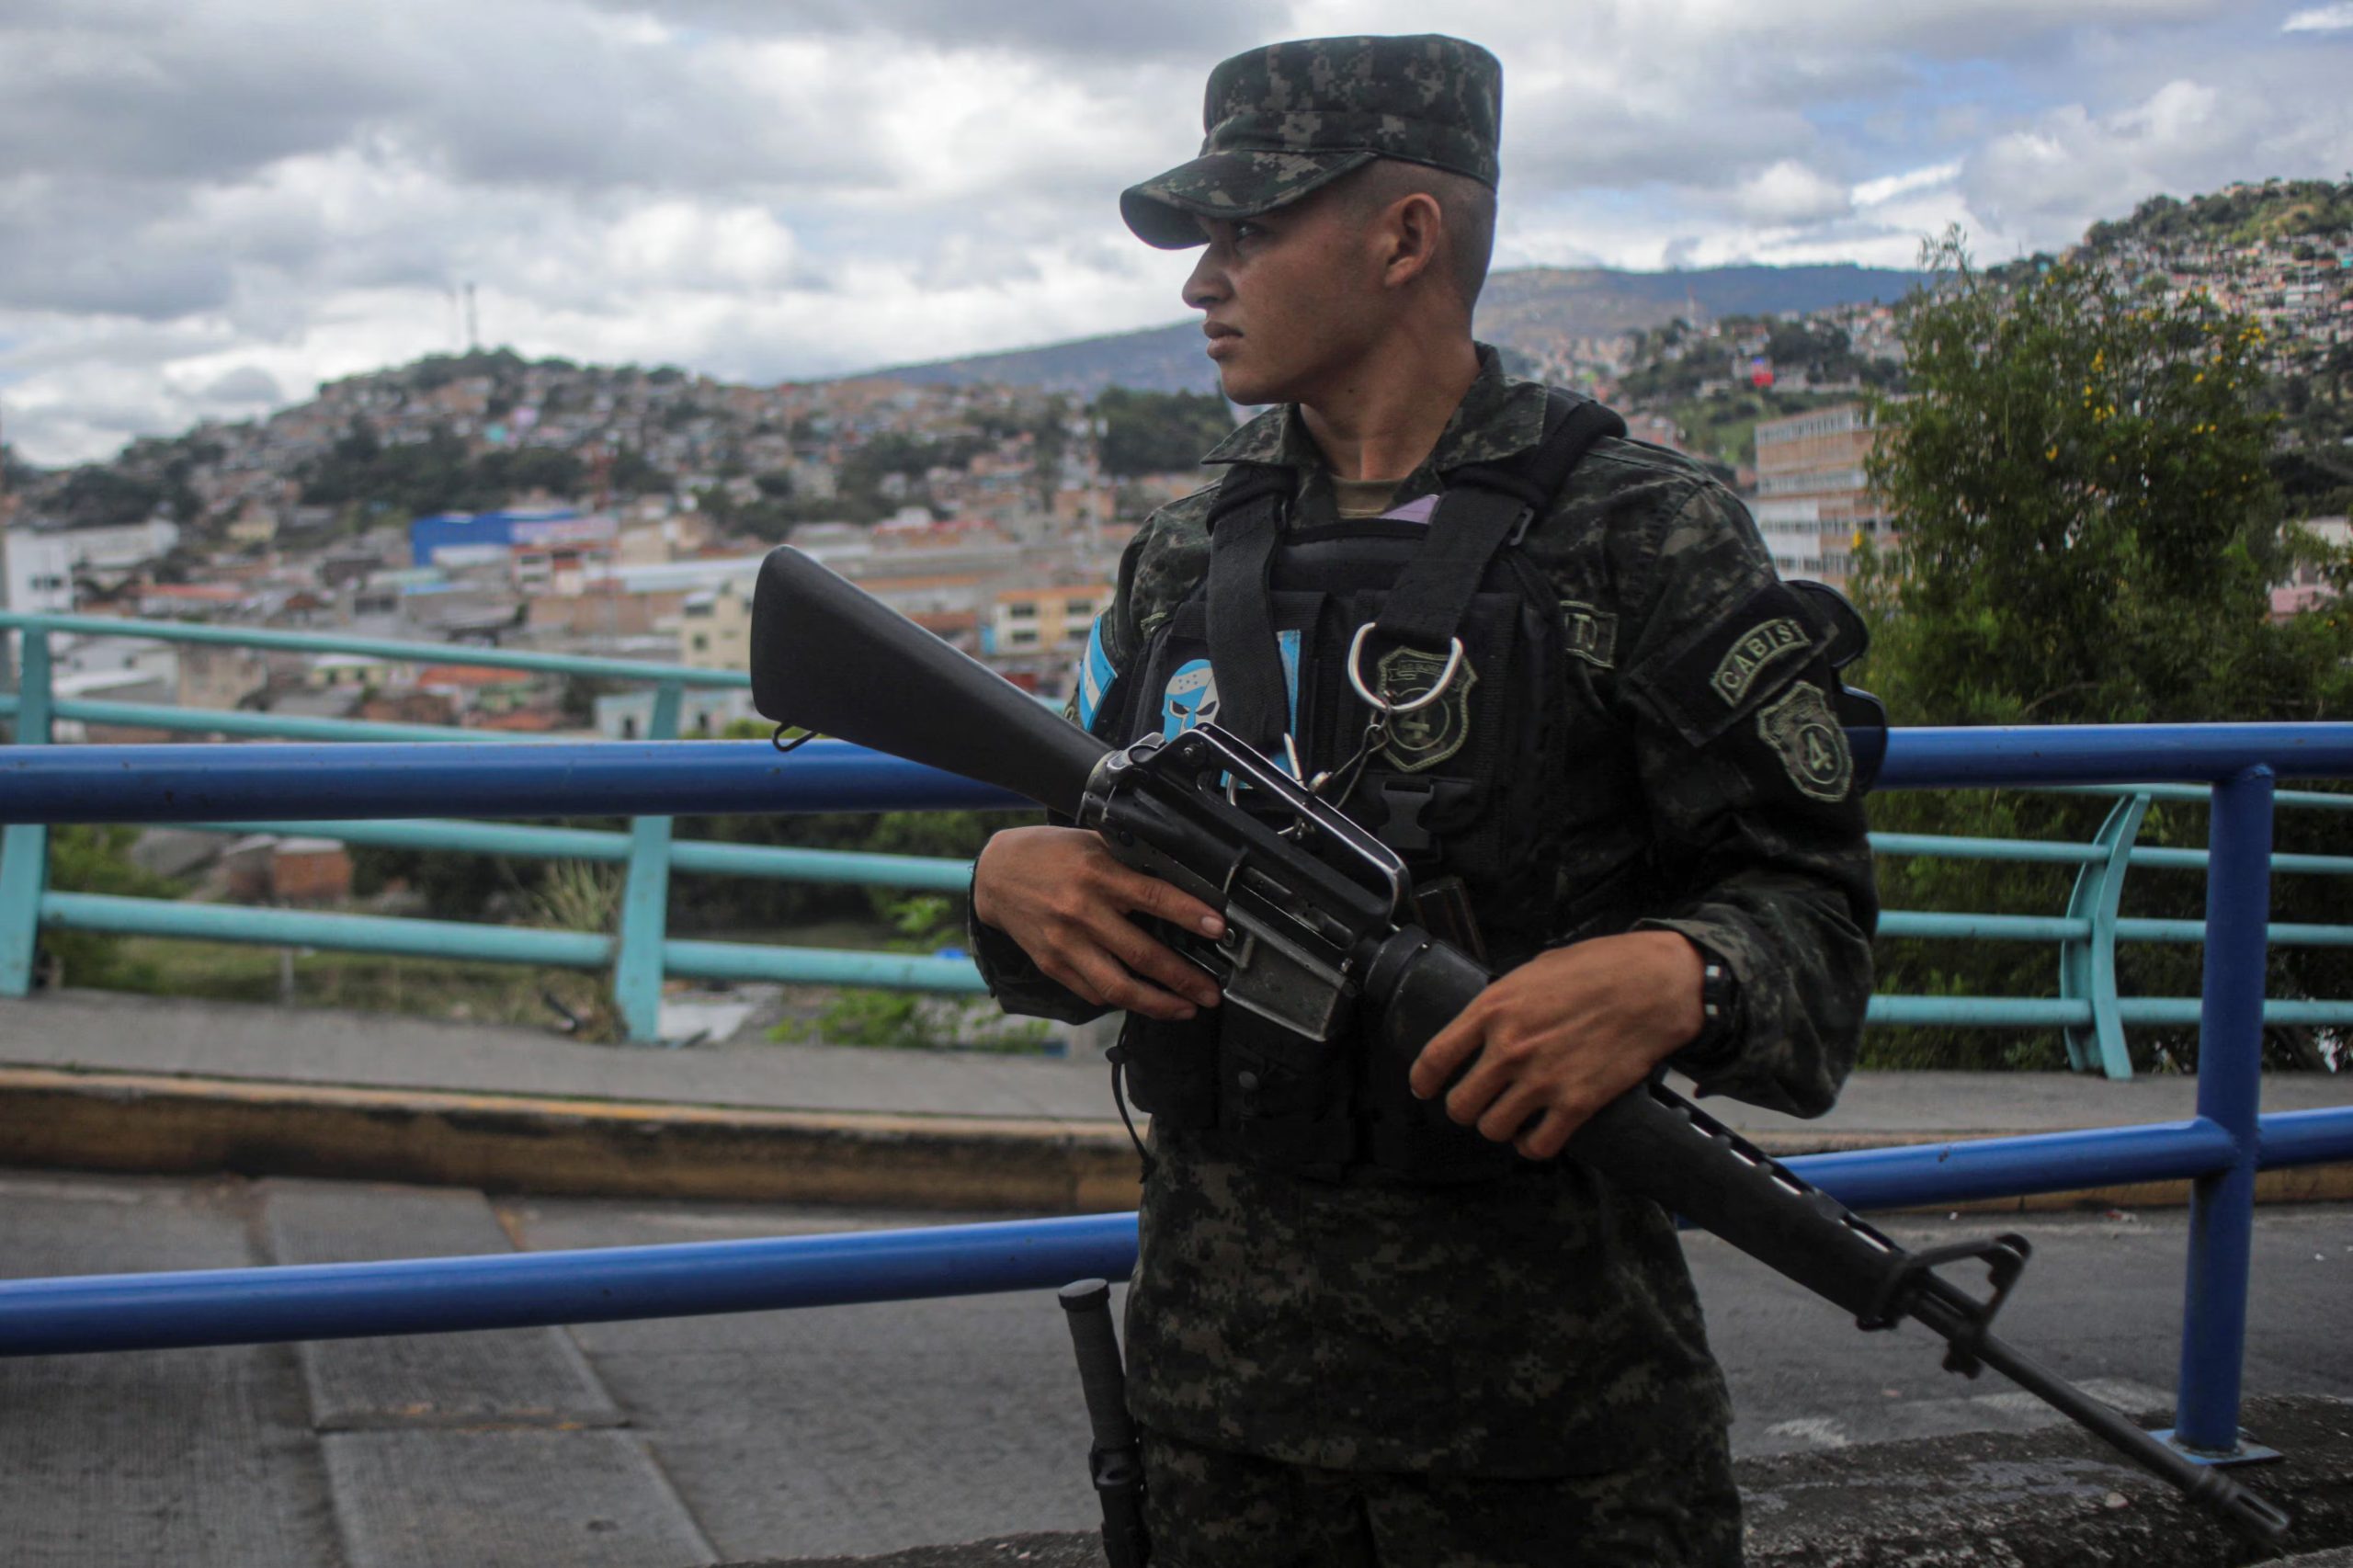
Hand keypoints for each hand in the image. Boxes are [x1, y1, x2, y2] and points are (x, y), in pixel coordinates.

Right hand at [972, 826, 1225, 1020]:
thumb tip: (1180, 881)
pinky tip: (1143, 1001)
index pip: (1153, 897)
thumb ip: (1129, 862)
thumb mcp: (1093, 843)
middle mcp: (1081, 912)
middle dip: (1184, 979)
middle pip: (1143, 955)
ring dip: (1158, 1004)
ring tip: (1184, 1009)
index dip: (1189, 914)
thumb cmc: (1050, 854)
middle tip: (1211, 992)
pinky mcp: (1052, 964)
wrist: (995, 874)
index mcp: (1098, 875)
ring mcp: (1065, 944)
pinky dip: (1122, 1000)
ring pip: (1118, 987)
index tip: (1217, 928)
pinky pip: (1093, 993)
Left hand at [1406, 932, 1705, 1159]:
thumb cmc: (1597, 968)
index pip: (1435, 1058)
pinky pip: (1538, 1146)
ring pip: (1493, 1129)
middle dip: (1465, 1108)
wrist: (1653, 985)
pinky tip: (1536, 1136)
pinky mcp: (1577, 1104)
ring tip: (1510, 1118)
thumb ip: (1505, 1001)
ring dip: (1499, 1127)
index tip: (1424, 1089)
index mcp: (1493, 1009)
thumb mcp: (1534, 970)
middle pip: (1460, 1104)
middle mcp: (1510, 1049)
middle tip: (1478, 1103)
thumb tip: (1488, 1023)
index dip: (1423, 1080)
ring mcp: (1542, 1080)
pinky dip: (1533, 1146)